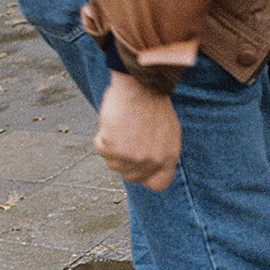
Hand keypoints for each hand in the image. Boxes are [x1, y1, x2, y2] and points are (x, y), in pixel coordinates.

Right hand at [95, 72, 181, 191]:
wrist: (141, 84)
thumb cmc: (152, 102)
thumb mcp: (167, 131)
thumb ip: (160, 152)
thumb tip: (149, 166)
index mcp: (170, 157)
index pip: (159, 184)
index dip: (146, 176)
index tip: (138, 166)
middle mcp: (152, 161)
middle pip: (131, 177)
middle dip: (126, 160)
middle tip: (127, 137)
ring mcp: (132, 157)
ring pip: (113, 164)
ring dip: (113, 146)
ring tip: (122, 125)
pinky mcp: (113, 149)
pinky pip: (100, 148)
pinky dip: (102, 135)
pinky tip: (113, 121)